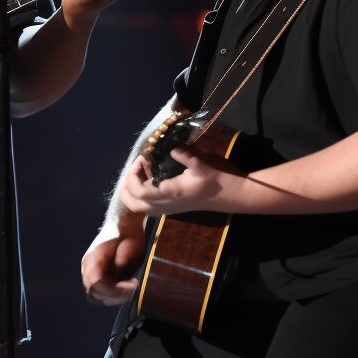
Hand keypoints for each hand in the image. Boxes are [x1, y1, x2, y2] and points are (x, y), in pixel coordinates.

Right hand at [81, 220, 145, 305]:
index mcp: (94, 258)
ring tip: (128, 287)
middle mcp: (87, 265)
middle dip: (114, 295)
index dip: (114, 290)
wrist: (125, 222)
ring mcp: (89, 269)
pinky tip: (124, 284)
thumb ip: (119, 270)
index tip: (132, 286)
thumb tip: (116, 286)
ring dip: (112, 296)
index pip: (96, 284)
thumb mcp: (128, 252)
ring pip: (95, 294)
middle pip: (94, 292)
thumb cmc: (128, 235)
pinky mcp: (95, 272)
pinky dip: (111, 292)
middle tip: (132, 287)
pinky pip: (98, 289)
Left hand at [119, 147, 243, 215]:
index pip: (139, 191)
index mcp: (170, 193)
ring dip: (133, 190)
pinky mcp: (171, 208)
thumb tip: (171, 149)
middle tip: (137, 167)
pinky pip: (147, 205)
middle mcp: (165, 205)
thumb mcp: (202, 164)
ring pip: (139, 207)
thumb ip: (185, 156)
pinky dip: (141, 193)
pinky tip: (152, 176)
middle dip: (127, 185)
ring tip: (143, 170)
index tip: (142, 159)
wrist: (229, 196)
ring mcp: (167, 209)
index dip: (133, 175)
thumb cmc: (216, 179)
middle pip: (133, 204)